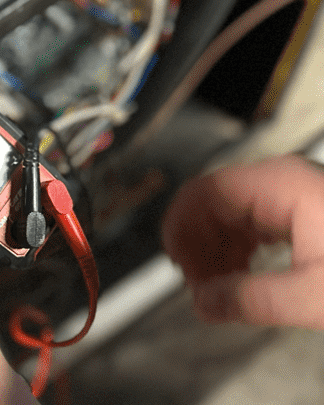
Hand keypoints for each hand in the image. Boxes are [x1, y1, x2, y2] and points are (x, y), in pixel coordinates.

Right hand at [162, 154, 323, 327]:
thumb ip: (251, 299)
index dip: (179, 227)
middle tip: (195, 285)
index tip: (172, 262)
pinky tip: (244, 276)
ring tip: (217, 287)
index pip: (204, 192)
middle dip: (199, 244)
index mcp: (280, 185)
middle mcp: (284, 180)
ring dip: (218, 249)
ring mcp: (295, 192)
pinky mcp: (306, 209)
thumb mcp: (316, 295)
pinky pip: (257, 222)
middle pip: (215, 202)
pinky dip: (242, 249)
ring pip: (234, 213)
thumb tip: (204, 302)